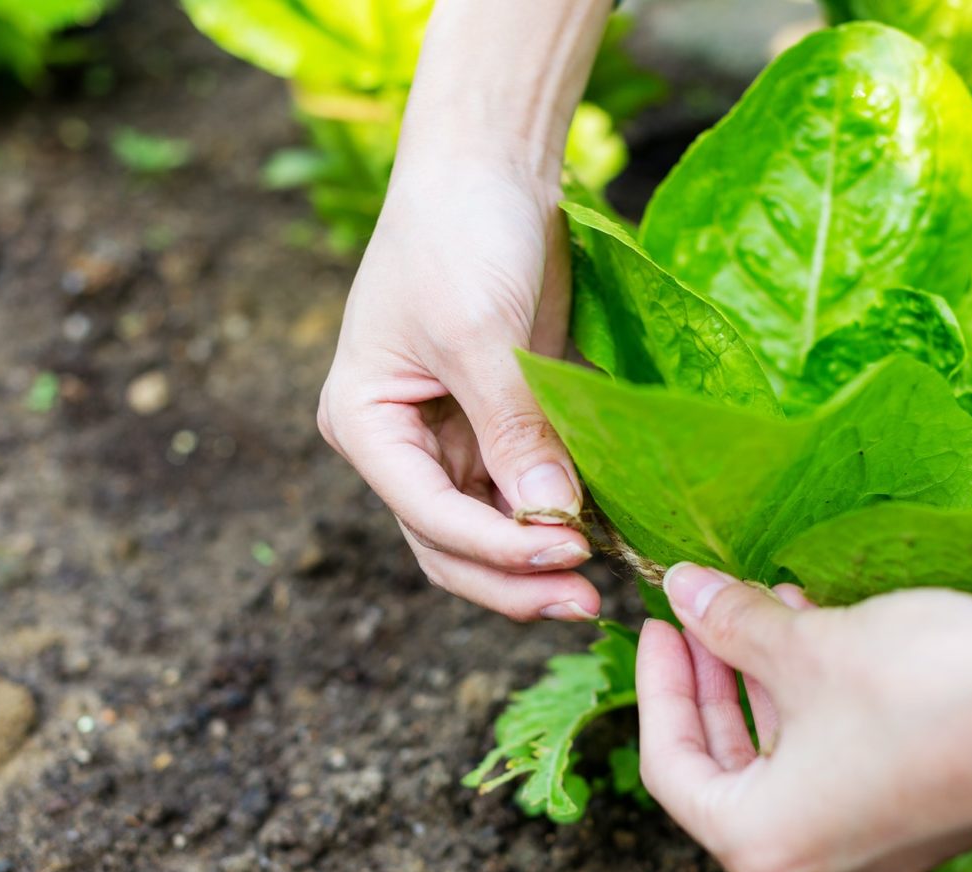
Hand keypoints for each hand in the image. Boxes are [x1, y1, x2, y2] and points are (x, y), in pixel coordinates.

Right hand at [317, 158, 599, 621]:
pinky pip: (525, 495)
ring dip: (535, 565)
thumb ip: (513, 431)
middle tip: (585, 604)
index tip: (568, 555)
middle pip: (449, 545)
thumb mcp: (481, 334)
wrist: (490, 166)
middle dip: (512, 580)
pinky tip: (604, 539)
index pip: (427, 514)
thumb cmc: (460, 234)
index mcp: (366, 424)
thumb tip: (552, 523)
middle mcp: (401, 445)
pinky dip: (558, 522)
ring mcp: (450, 440)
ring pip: (486, 534)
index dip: (496, 547)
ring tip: (598, 589)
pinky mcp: (500, 426)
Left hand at [635, 453, 971, 871]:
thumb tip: (681, 589)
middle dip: (713, 685)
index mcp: (764, 847)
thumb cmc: (928, 682)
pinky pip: (838, 773)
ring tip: (766, 608)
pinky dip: (816, 712)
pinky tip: (822, 638)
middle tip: (702, 615)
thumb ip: (731, 623)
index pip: (672, 767)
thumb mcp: (808, 647)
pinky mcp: (921, 830)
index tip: (660, 622)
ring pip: (786, 770)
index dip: (657, 686)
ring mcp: (873, 861)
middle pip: (728, 773)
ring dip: (768, 690)